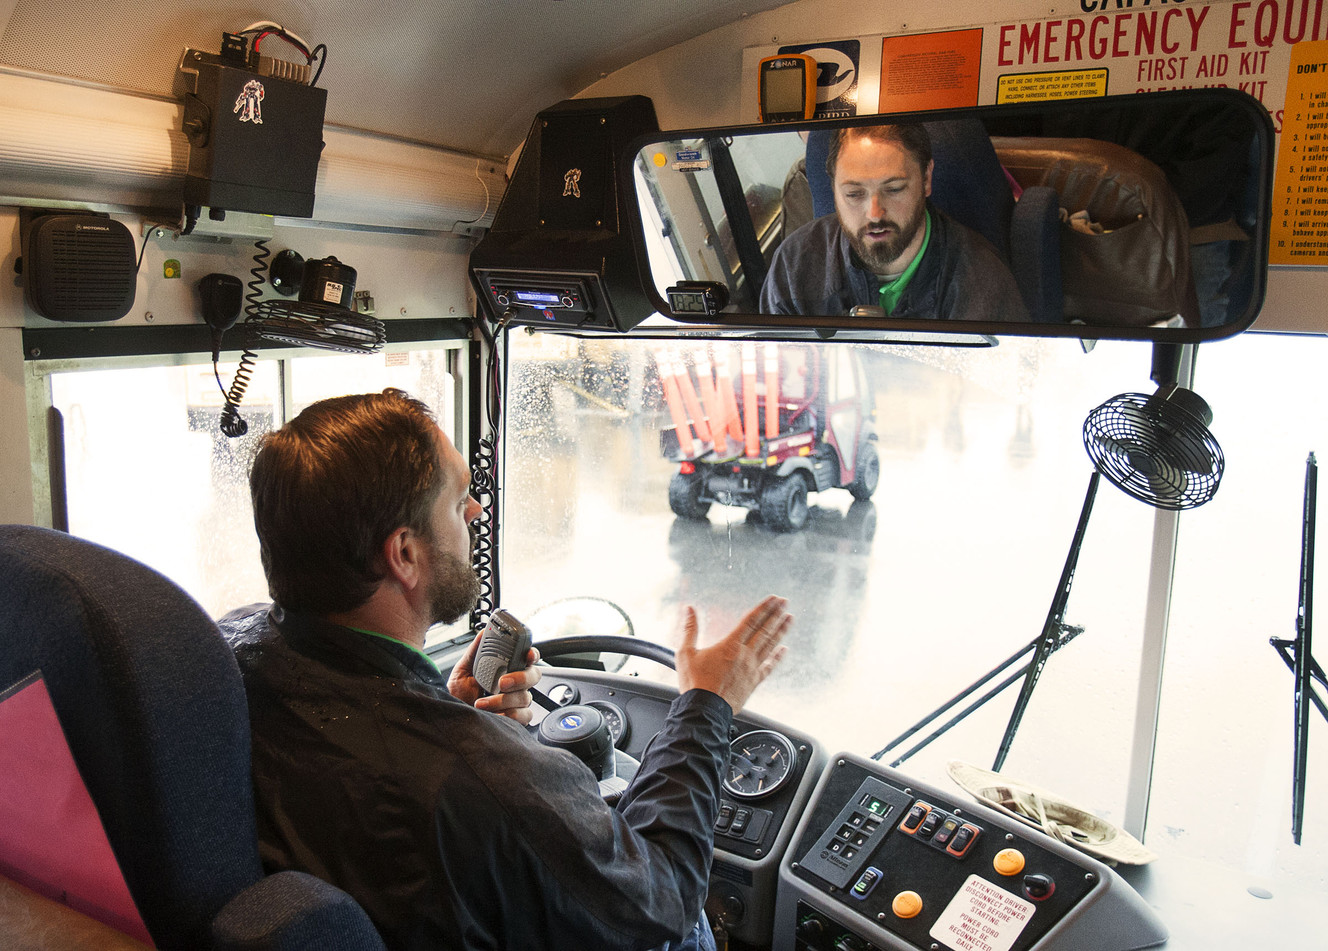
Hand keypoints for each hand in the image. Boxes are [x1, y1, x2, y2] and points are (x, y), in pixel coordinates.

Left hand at [448, 633, 542, 725]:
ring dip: (502, 701)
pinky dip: (509, 715)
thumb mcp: (464, 668)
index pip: (528, 657)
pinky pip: (524, 715)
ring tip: (482, 703)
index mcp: (507, 667)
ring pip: (525, 697)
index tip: (527, 655)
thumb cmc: (460, 693)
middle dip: (520, 678)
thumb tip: (484, 631)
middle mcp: (516, 683)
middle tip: (502, 682)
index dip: (532, 654)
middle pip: (534, 675)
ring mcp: (517, 701)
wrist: (454, 716)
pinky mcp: (517, 717)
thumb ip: (475, 650)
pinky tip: (494, 714)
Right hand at [675, 595, 790, 713]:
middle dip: (776, 614)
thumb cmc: (695, 683)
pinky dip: (777, 658)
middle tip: (785, 603)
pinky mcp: (753, 683)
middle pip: (764, 630)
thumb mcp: (686, 653)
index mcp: (730, 645)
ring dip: (780, 631)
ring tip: (789, 619)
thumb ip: (689, 629)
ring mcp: (751, 669)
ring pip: (770, 646)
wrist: (704, 710)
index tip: (774, 599)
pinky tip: (784, 650)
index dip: (764, 608)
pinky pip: (769, 667)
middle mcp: (745, 655)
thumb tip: (689, 609)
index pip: (751, 621)